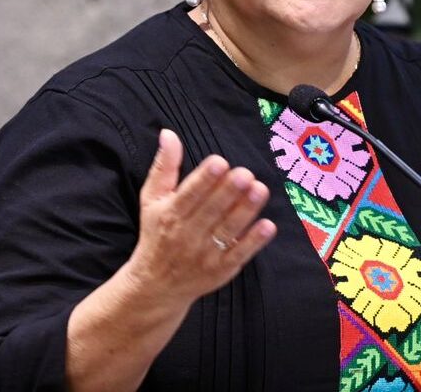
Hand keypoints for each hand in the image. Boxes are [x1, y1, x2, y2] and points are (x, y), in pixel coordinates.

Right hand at [123, 129, 275, 304]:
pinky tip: (268, 225)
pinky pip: (239, 254)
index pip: (189, 194)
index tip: (220, 162)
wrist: (156, 285)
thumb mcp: (152, 199)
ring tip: (260, 190)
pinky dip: (253, 241)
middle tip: (246, 173)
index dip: (205, 179)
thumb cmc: (157, 233)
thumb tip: (169, 134)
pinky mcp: (221, 270)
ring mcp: (205, 254)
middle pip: (211, 211)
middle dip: (229, 192)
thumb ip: (164, 167)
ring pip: (228, 230)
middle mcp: (186, 235)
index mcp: (169, 214)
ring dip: (245, 210)